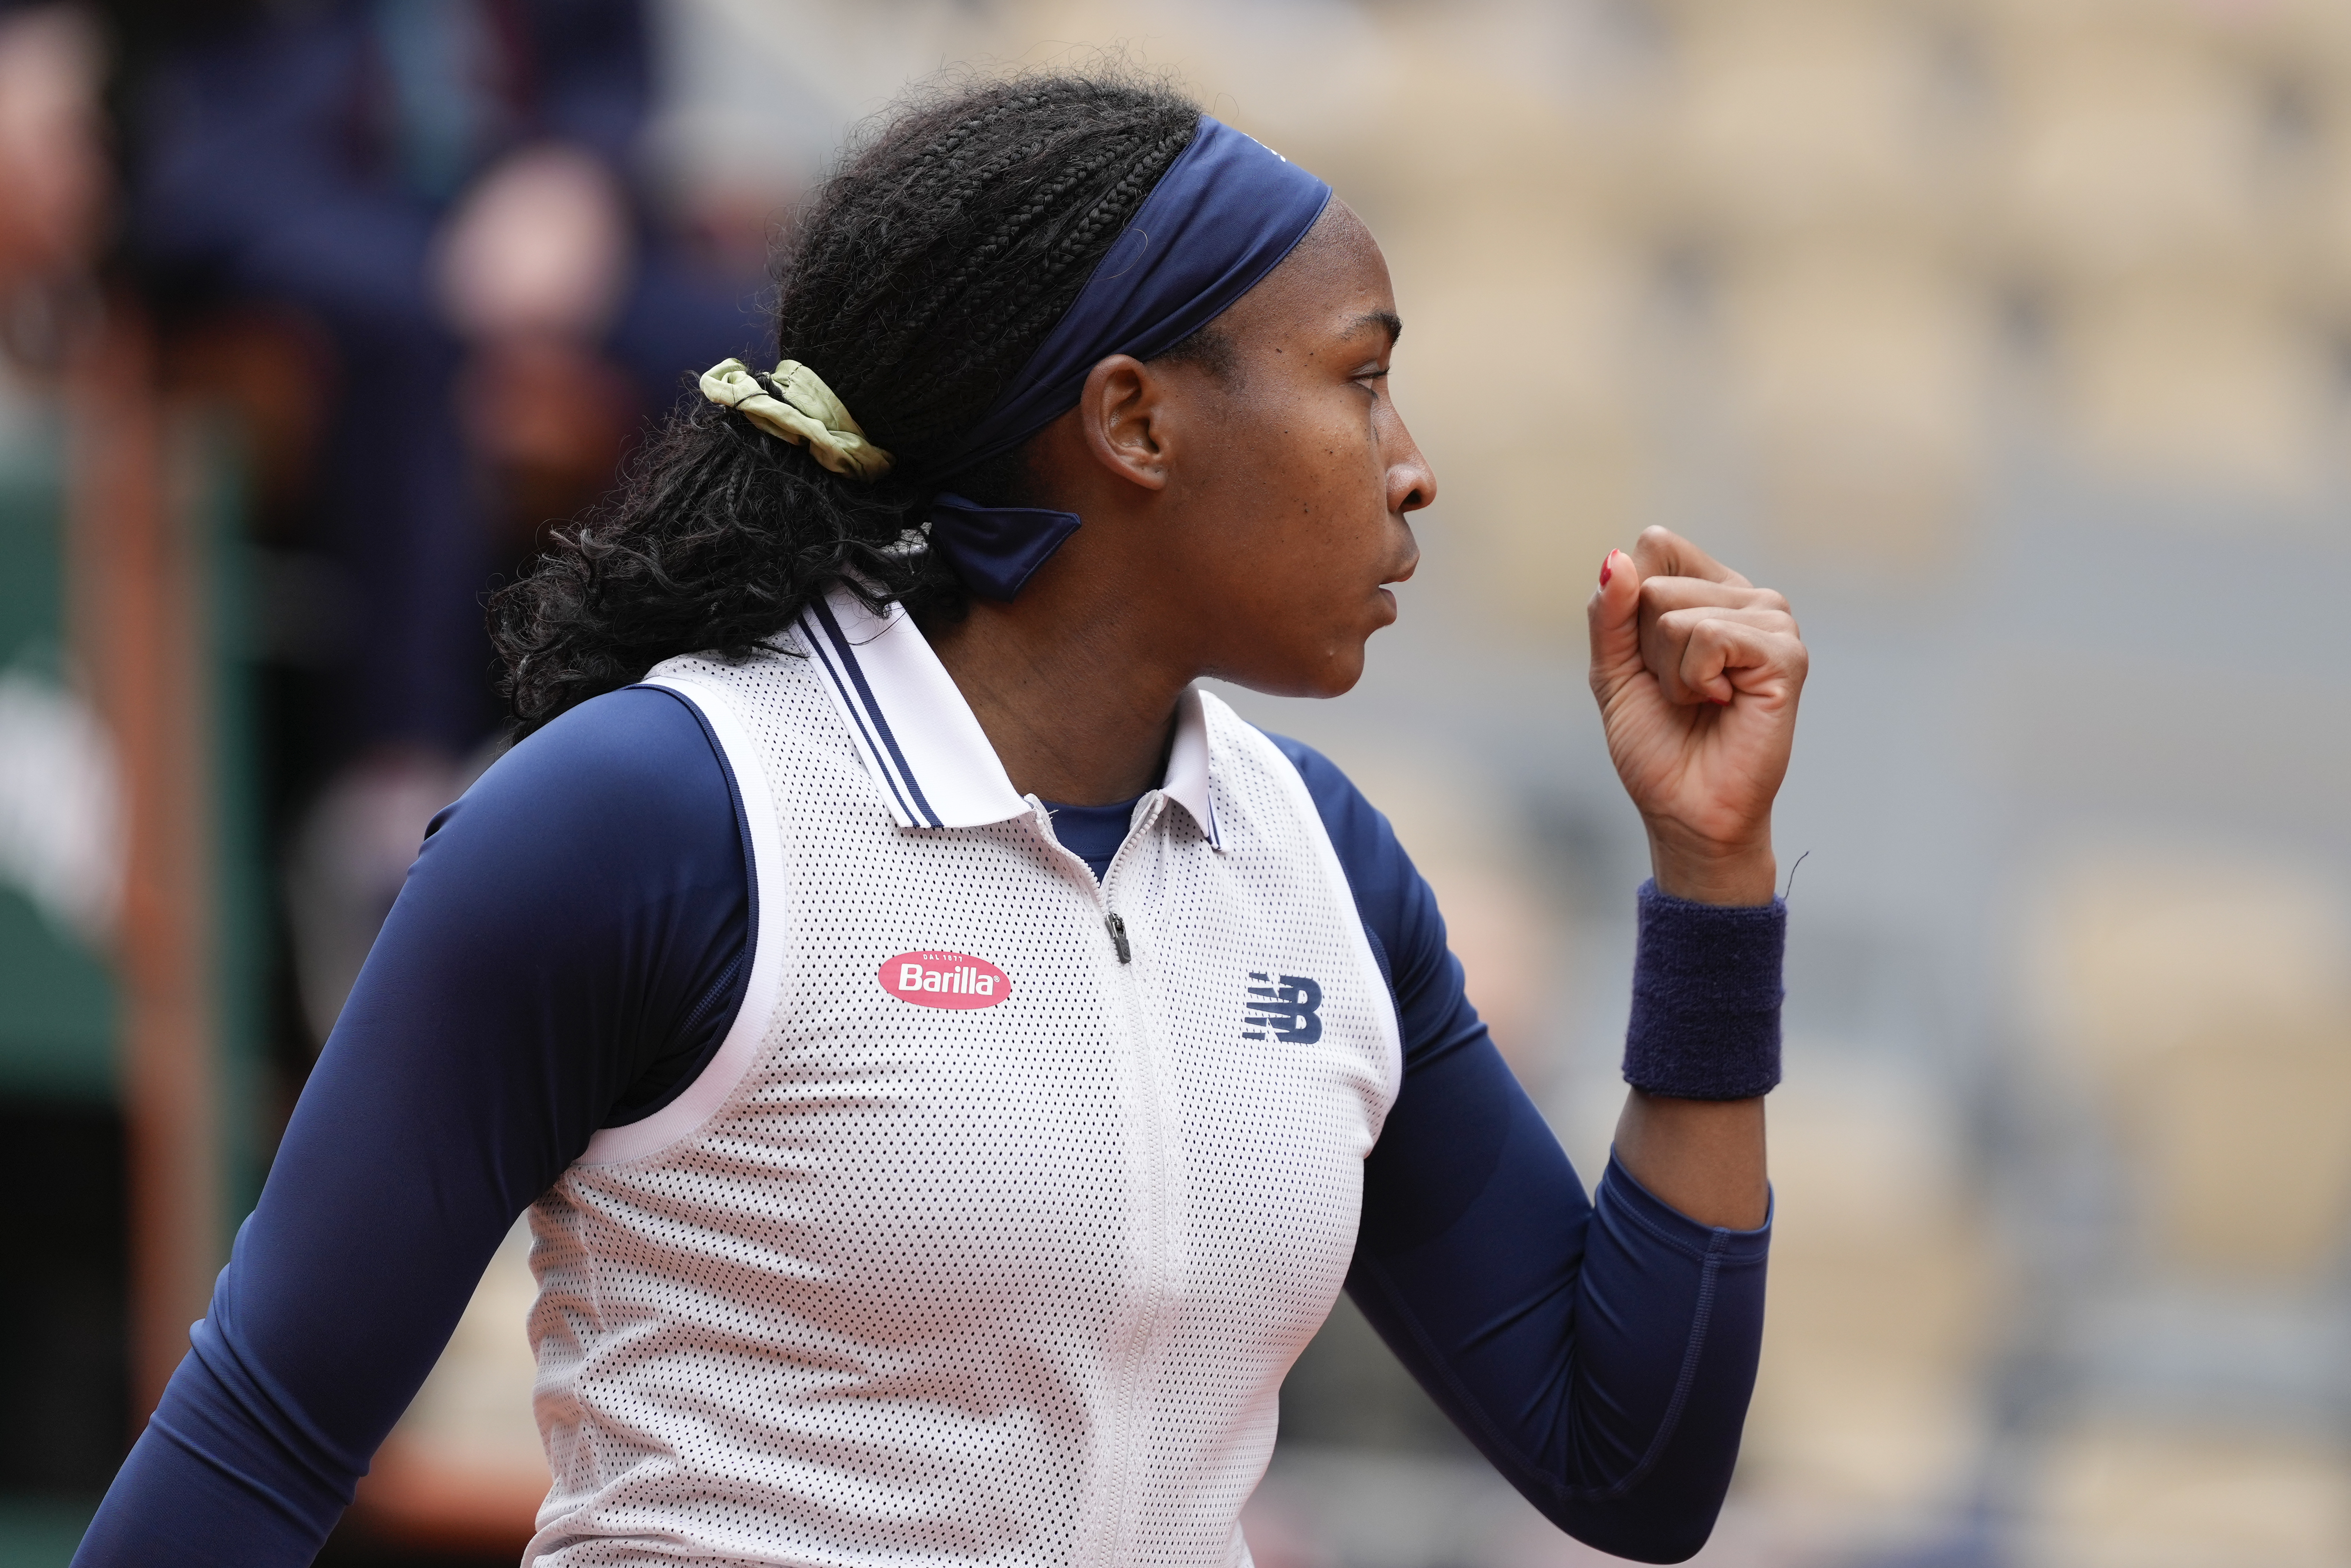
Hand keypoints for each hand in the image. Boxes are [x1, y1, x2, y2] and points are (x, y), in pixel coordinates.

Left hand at [1587, 527, 1805, 905]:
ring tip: (1701, 700)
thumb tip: (1616, 559)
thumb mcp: (1612, 670)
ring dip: (1670, 670)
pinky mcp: (1785, 654)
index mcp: (1710, 592)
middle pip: (1656, 582)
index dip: (1630, 608)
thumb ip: (1609, 613)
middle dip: (1646, 648)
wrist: (1685, 809)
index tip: (1649, 660)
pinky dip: (1695, 679)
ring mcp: (1773, 622)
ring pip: (1675, 613)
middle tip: (1678, 692)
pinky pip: (1709, 636)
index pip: (1656, 546)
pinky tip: (1723, 704)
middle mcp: (1748, 598)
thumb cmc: (1657, 744)